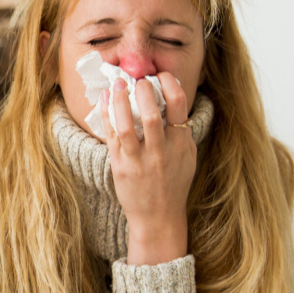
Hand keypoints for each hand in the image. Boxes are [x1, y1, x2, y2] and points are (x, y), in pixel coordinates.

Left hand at [102, 73, 195, 265]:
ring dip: (121, 99)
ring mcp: (138, 159)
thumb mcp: (187, 157)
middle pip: (152, 112)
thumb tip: (174, 101)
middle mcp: (160, 151)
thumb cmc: (173, 184)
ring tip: (119, 84)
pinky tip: (106, 99)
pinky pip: (111, 135)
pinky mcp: (120, 165)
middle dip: (144, 90)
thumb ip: (182, 131)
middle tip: (139, 79)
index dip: (170, 84)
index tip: (162, 75)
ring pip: (127, 123)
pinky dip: (107, 114)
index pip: (179, 106)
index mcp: (180, 144)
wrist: (158, 217)